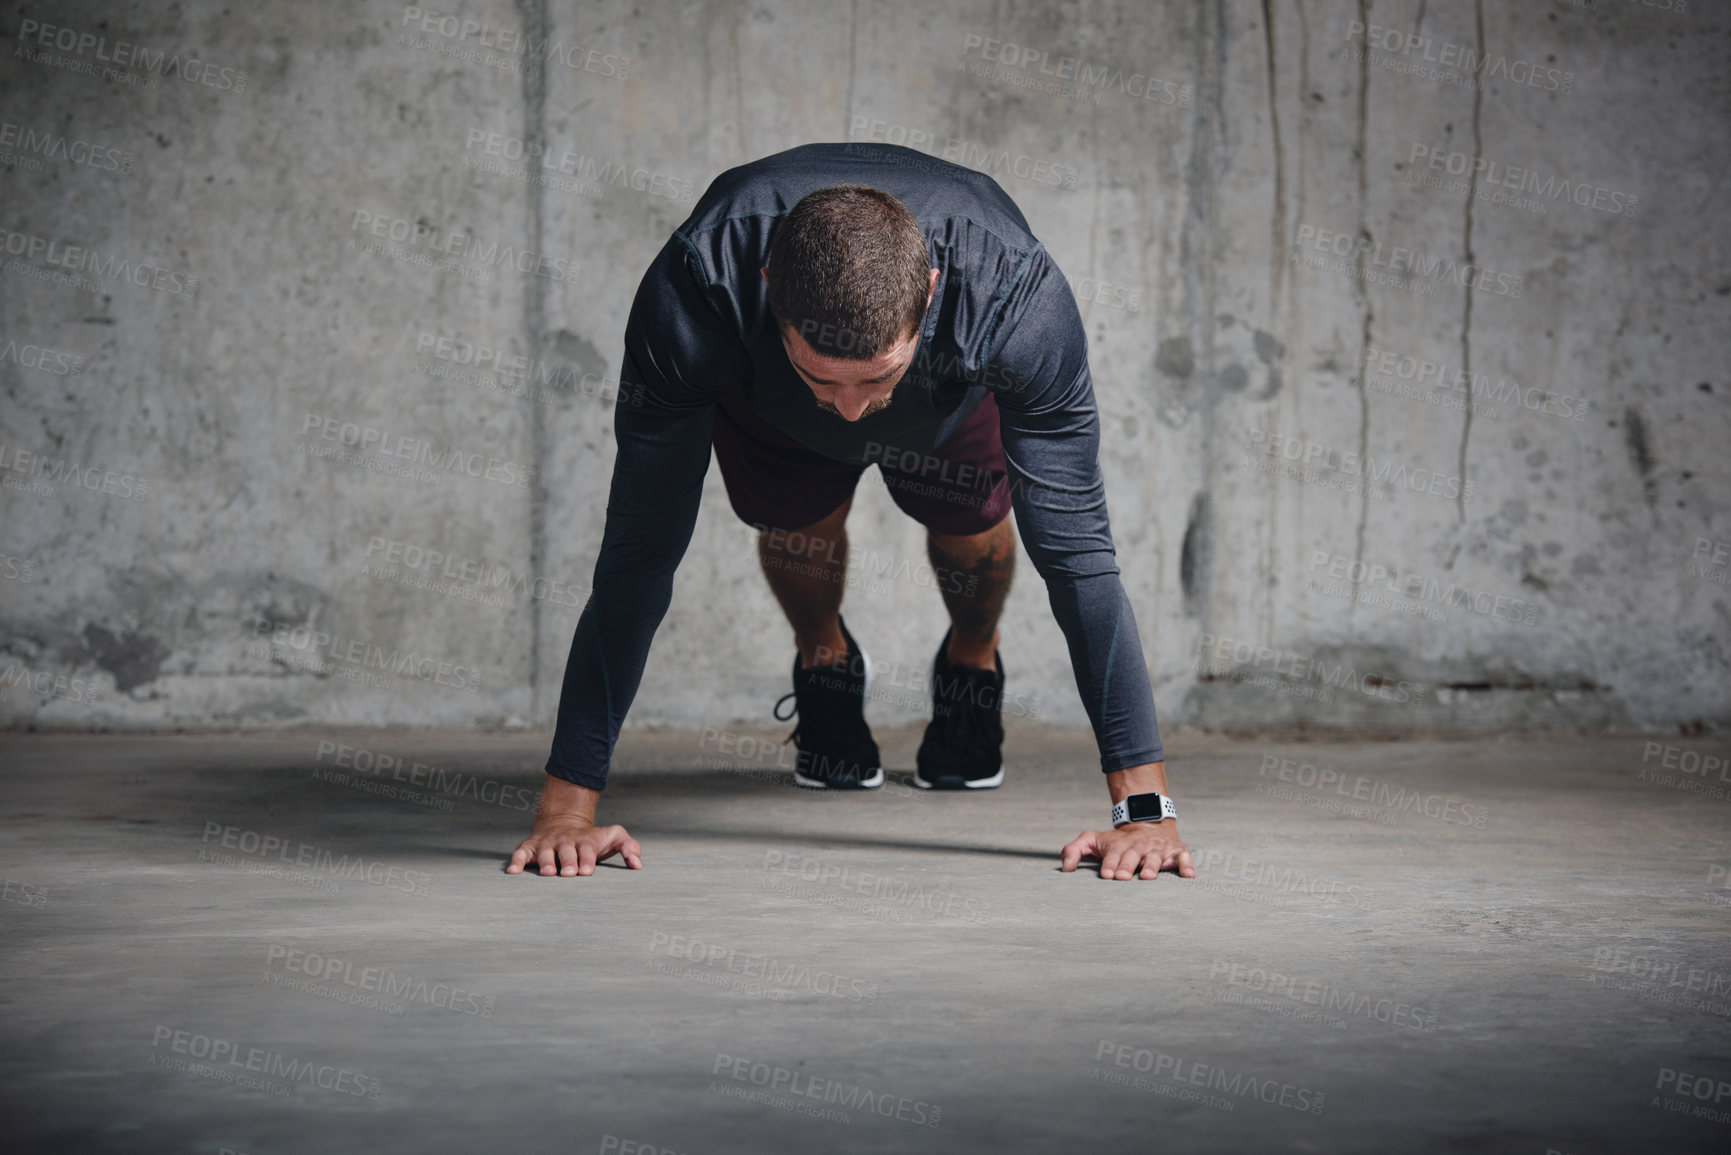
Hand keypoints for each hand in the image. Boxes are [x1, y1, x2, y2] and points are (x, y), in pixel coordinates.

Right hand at [507, 817, 641, 876]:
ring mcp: (547, 844)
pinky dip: (516, 861)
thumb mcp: (613, 836)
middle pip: (566, 851)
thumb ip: (629, 846)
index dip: (587, 860)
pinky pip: (521, 854)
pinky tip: (513, 872)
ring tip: (548, 873)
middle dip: (568, 861)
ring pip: (545, 852)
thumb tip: (638, 864)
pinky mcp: (530, 848)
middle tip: (569, 874)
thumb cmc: (591, 838)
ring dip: (546, 862)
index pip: (587, 850)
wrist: (563, 821)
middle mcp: (565, 841)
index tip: (587, 871)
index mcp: (585, 841)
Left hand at [1060, 821, 1194, 880]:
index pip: (1113, 854)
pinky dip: (1186, 865)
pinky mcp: (1176, 851)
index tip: (1107, 875)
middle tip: (1122, 878)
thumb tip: (1064, 868)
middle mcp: (1139, 846)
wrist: (1148, 825)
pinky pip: (1184, 857)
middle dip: (1127, 866)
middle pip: (1133, 856)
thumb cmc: (1117, 841)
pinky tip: (1188, 876)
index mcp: (1119, 845)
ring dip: (1152, 866)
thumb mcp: (1093, 840)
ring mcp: (1159, 848)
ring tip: (1147, 876)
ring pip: (1156, 856)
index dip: (1110, 864)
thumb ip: (1074, 850)